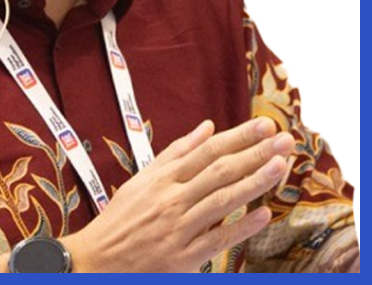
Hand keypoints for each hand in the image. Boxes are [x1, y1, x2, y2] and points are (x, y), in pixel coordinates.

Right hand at [62, 117, 294, 272]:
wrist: (99, 259)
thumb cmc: (122, 216)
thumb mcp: (144, 178)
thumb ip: (176, 152)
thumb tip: (207, 127)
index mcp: (162, 177)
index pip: (208, 151)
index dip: (238, 137)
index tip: (264, 126)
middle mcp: (172, 198)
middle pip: (219, 171)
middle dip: (254, 153)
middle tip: (284, 139)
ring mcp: (179, 227)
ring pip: (222, 201)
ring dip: (253, 182)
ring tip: (280, 166)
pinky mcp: (184, 256)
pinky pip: (217, 240)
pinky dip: (240, 227)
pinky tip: (263, 214)